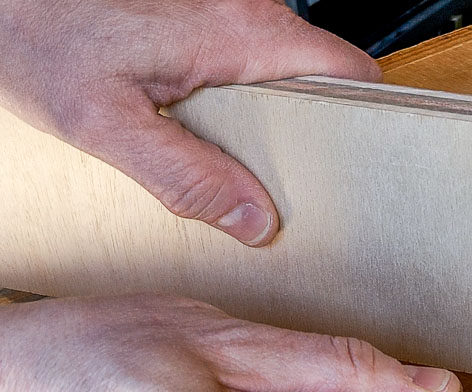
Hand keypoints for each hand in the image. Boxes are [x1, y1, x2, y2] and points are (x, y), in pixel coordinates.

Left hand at [0, 0, 379, 245]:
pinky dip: (250, 101)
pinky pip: (255, 63)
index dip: (363, 120)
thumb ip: (185, 176)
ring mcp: (230, 9)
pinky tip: (216, 132)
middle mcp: (248, 12)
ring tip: (247, 164)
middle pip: (324, 78)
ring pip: (289, 72)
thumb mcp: (105, 124)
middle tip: (289, 184)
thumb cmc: (40, 33)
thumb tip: (254, 220)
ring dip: (280, 119)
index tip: (354, 165)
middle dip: (315, 133)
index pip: (349, 73)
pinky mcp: (208, 16)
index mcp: (243, 35)